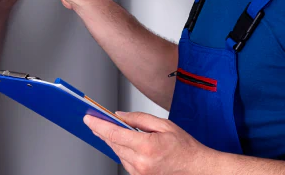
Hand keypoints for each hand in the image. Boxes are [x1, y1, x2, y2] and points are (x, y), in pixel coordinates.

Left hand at [84, 112, 213, 174]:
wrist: (196, 168)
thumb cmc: (184, 147)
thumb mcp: (164, 125)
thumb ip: (139, 119)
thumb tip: (119, 116)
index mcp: (146, 146)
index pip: (114, 134)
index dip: (98, 125)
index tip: (88, 118)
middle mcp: (140, 162)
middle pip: (113, 144)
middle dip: (102, 131)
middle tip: (93, 120)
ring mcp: (139, 173)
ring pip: (117, 153)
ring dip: (111, 141)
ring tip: (106, 129)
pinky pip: (125, 162)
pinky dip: (121, 151)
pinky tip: (121, 143)